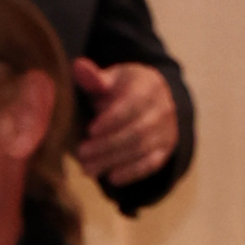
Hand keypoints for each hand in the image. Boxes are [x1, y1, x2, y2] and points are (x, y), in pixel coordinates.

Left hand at [74, 58, 180, 190]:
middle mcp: (163, 110)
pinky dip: (131, 173)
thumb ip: (95, 77)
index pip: (131, 106)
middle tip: (82, 154)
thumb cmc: (126, 87)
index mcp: (148, 86)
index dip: (111, 120)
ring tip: (88, 169)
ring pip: (140, 150)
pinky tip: (112, 178)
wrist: (157, 99)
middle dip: (107, 145)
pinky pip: (151, 165)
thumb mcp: (113, 77)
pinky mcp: (165, 150)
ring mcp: (166, 132)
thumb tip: (79, 66)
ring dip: (113, 161)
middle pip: (135, 132)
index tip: (89, 130)